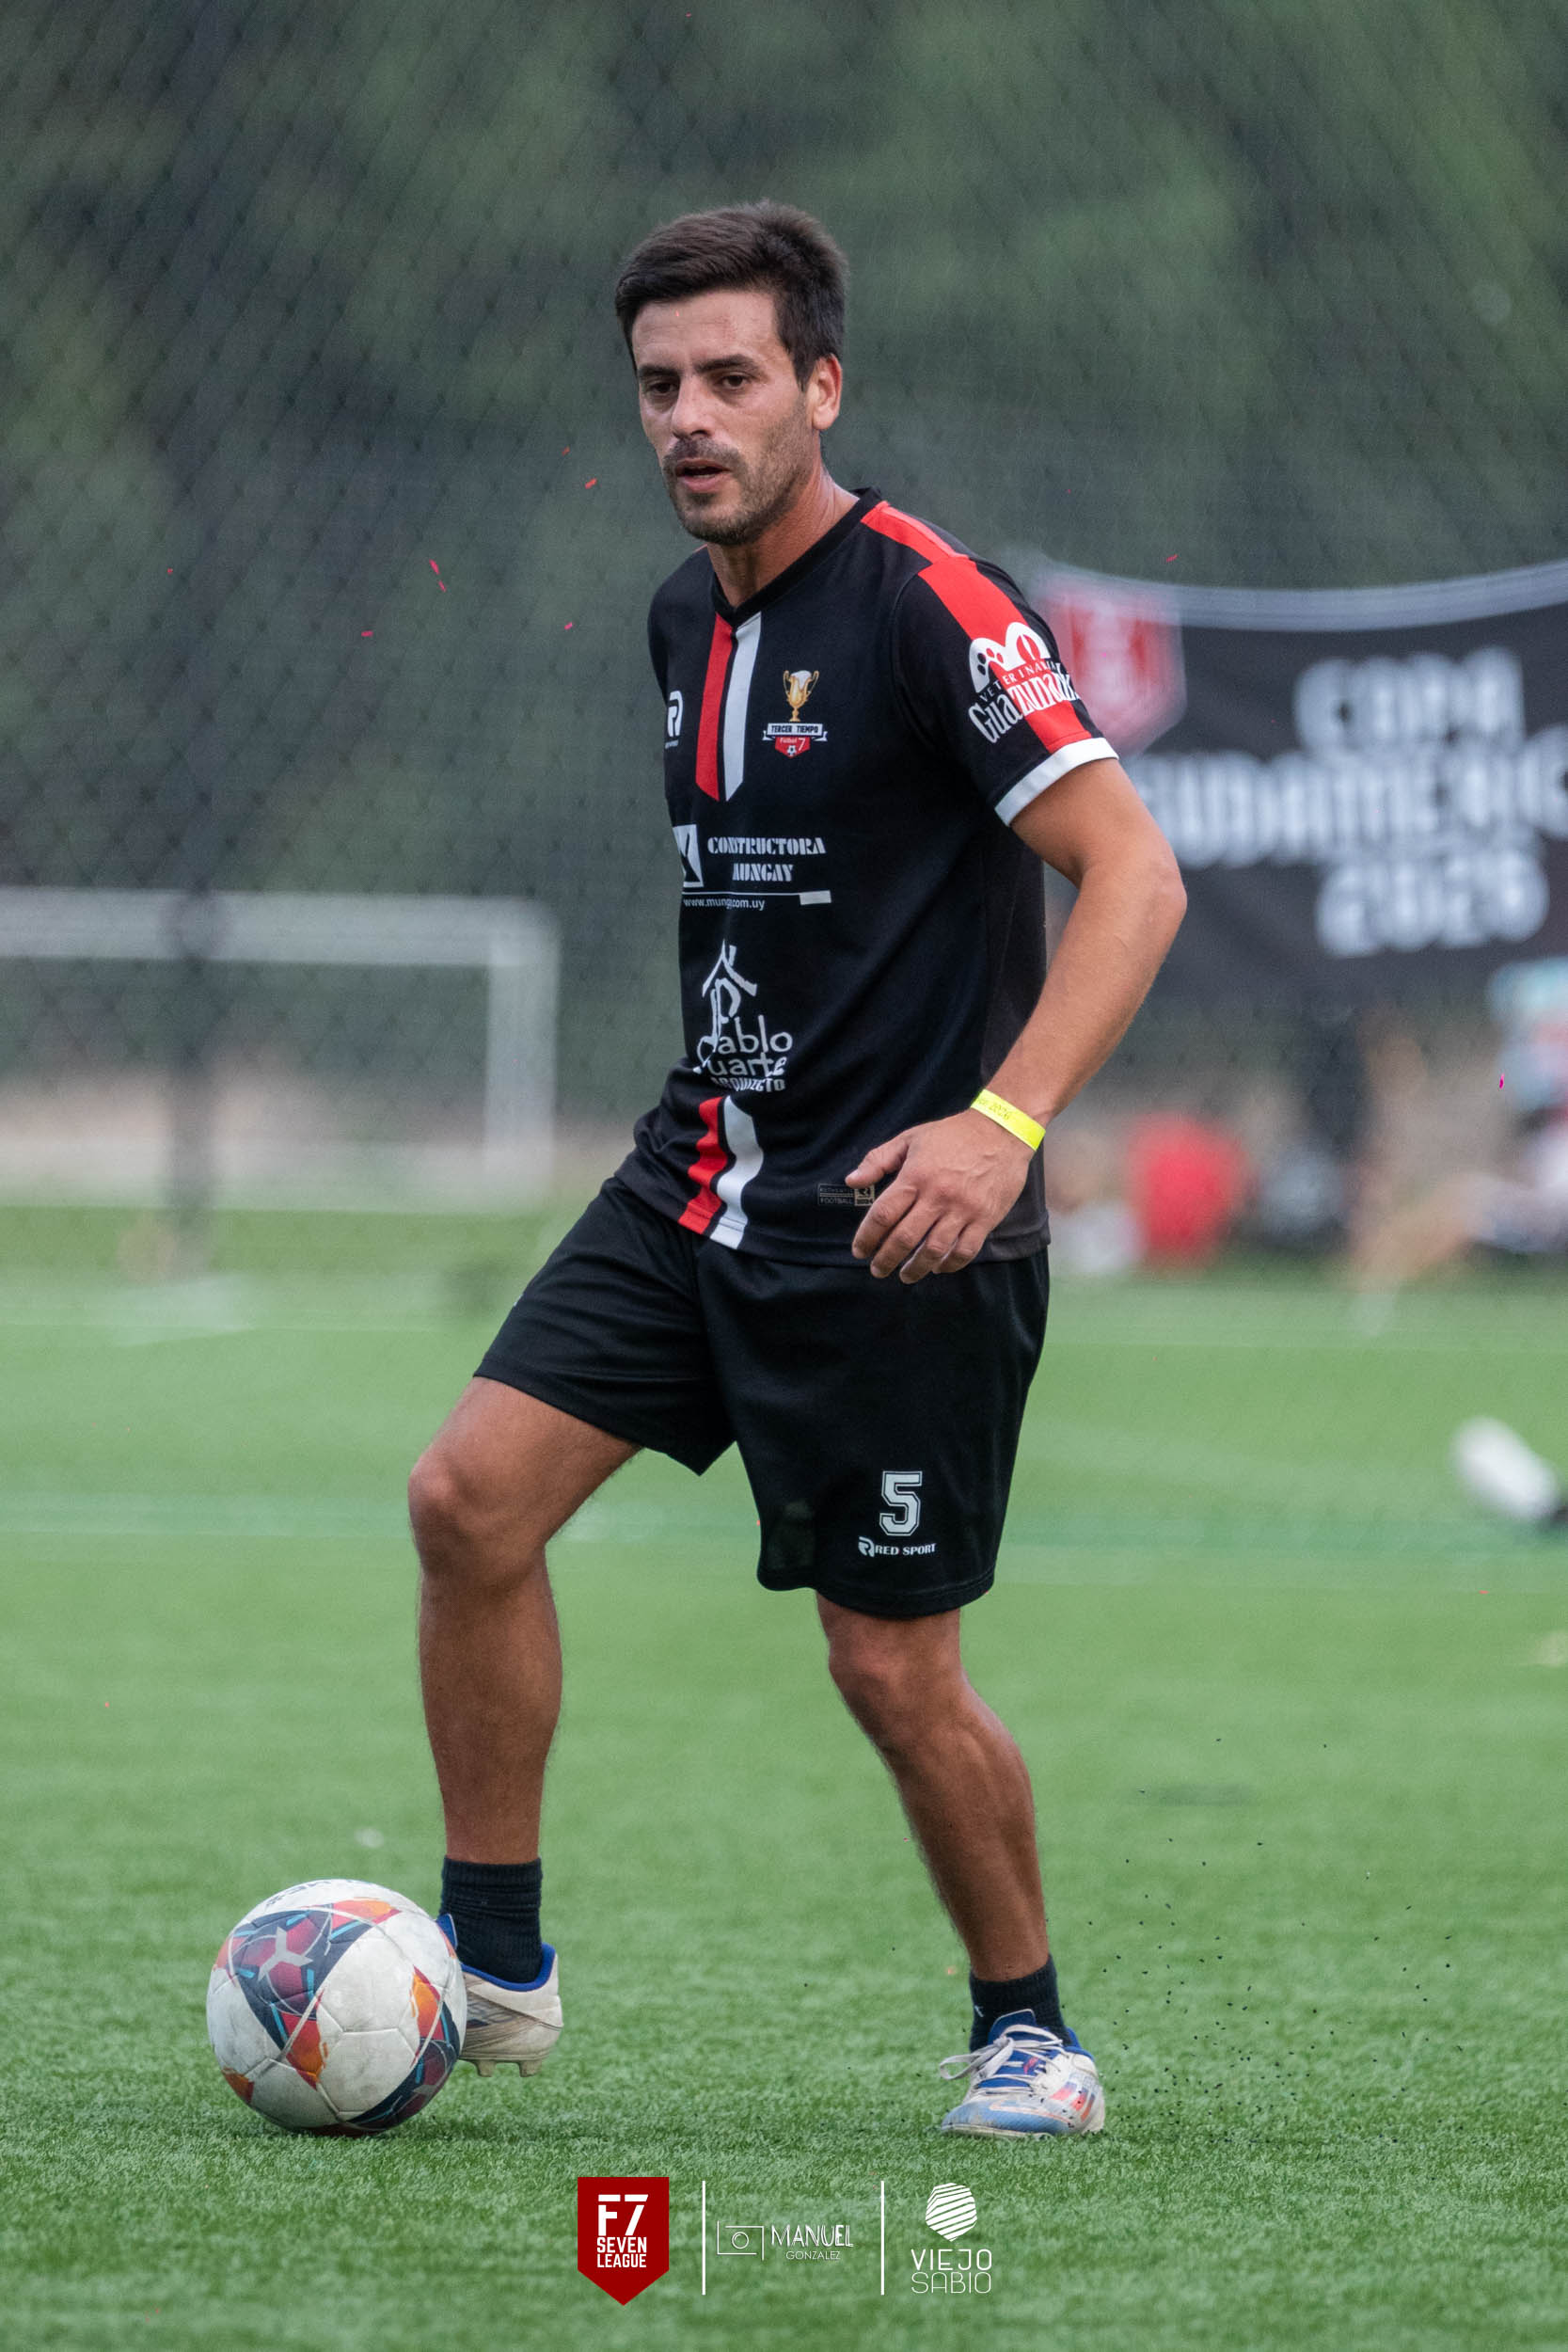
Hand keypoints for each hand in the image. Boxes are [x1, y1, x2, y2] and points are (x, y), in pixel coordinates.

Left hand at [847, 1110, 1034, 1281]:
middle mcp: (937, 1196)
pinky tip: (938, 1268)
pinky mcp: (985, 1218)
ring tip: (905, 1276)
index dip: (867, 1237)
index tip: (860, 1251)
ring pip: (934, 1250)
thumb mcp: (911, 1139)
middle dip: (886, 1259)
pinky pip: (965, 1250)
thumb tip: (852, 1181)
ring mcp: (963, 1209)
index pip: (883, 1215)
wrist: (1002, 1130)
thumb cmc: (953, 1134)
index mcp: (915, 1176)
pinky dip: (950, 1264)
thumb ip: (878, 1160)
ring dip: (916, 1268)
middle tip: (877, 1270)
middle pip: (905, 1237)